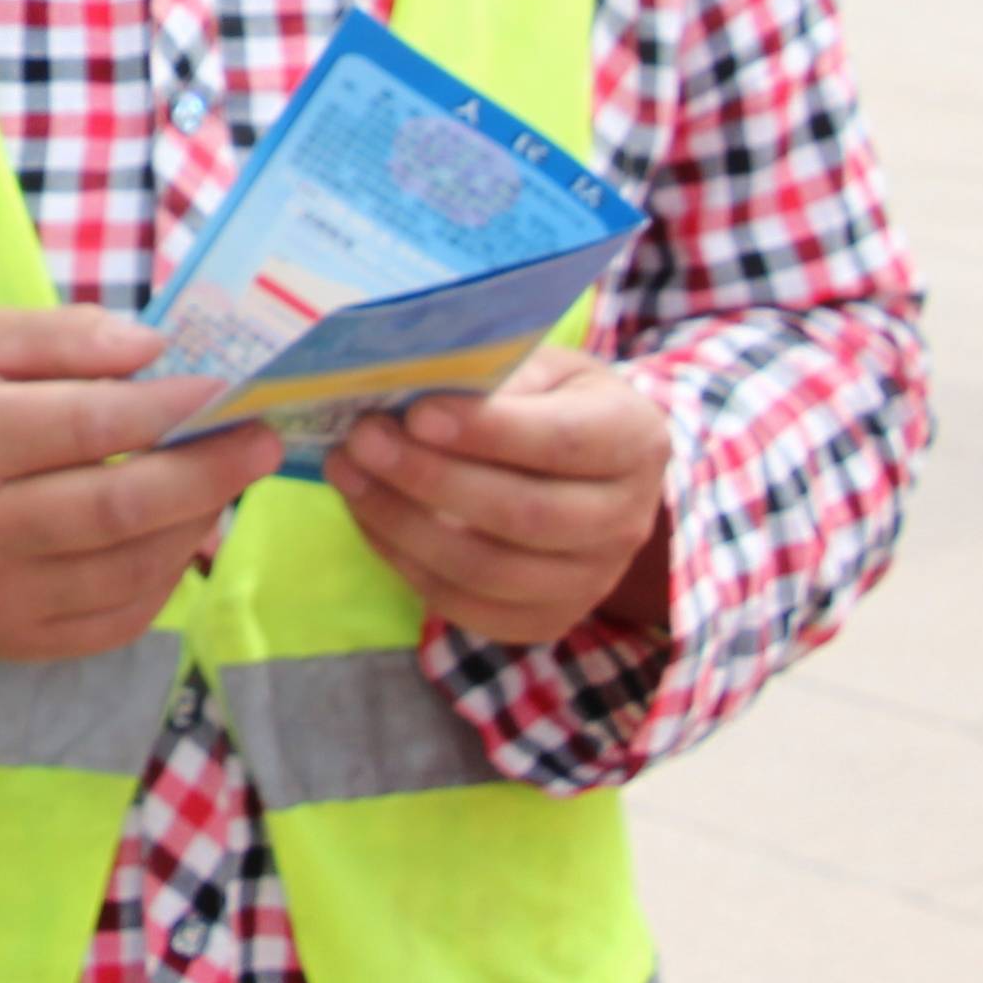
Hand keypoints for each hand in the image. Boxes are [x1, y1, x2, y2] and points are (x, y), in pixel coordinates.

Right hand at [0, 311, 281, 664]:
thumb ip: (63, 335)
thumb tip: (155, 351)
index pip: (86, 426)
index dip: (169, 409)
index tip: (227, 390)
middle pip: (119, 508)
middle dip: (207, 473)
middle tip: (261, 442)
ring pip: (130, 569)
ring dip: (196, 522)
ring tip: (225, 480)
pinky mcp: (14, 641)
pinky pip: (119, 617)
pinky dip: (165, 573)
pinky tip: (178, 531)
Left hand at [326, 346, 673, 647]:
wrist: (586, 464)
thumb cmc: (549, 397)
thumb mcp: (537, 364)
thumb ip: (488, 373)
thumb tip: (406, 385)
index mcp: (634, 439)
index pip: (563, 444)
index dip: (488, 432)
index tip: (417, 413)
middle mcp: (626, 520)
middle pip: (525, 517)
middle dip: (432, 479)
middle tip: (362, 440)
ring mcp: (591, 581)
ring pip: (490, 572)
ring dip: (404, 525)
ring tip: (349, 474)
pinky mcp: (548, 619)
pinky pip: (470, 607)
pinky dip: (407, 564)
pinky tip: (369, 517)